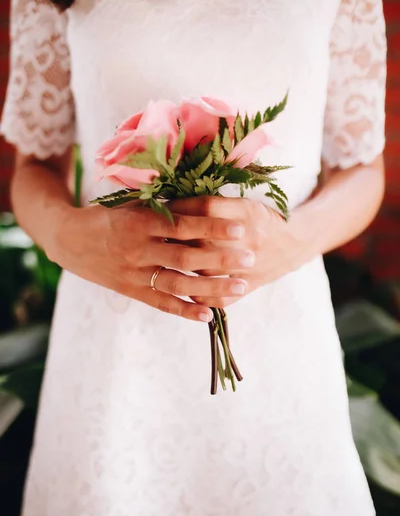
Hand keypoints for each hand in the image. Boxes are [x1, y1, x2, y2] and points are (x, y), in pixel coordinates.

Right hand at [49, 202, 255, 321]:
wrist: (69, 240)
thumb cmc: (110, 216)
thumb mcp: (133, 204)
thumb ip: (167, 206)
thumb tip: (207, 201)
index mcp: (141, 222)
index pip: (184, 225)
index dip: (213, 227)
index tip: (241, 228)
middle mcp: (139, 249)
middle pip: (186, 257)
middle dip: (221, 259)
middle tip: (250, 258)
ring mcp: (135, 273)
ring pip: (178, 284)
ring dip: (211, 287)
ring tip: (240, 287)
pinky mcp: (131, 291)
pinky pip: (161, 303)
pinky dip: (184, 310)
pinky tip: (208, 314)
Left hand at [168, 196, 307, 307]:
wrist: (294, 243)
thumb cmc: (262, 219)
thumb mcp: (244, 202)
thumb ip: (215, 204)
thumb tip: (175, 201)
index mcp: (247, 212)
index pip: (206, 207)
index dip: (181, 206)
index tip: (162, 207)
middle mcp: (248, 238)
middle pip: (201, 238)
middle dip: (173, 237)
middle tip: (153, 234)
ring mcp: (247, 265)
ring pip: (204, 269)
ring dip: (180, 267)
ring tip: (161, 260)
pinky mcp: (248, 286)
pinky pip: (219, 298)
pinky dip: (199, 297)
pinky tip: (182, 290)